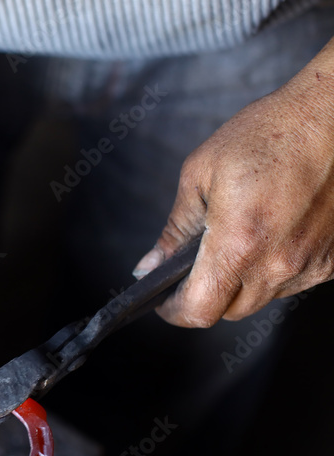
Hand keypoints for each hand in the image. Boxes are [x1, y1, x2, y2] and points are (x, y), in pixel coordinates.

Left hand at [134, 45, 333, 326]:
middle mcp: (278, 263)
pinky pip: (293, 282)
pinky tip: (273, 234)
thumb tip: (151, 265)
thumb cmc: (269, 133)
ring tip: (240, 239)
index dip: (174, 311)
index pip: (199, 310)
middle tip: (196, 266)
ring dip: (242, 282)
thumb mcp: (201, 174)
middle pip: (229, 311)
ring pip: (262, 298)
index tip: (164, 300)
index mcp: (238, 244)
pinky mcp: (333, 261)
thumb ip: (175, 229)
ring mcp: (310, 265)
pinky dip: (275, 269)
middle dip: (206, 294)